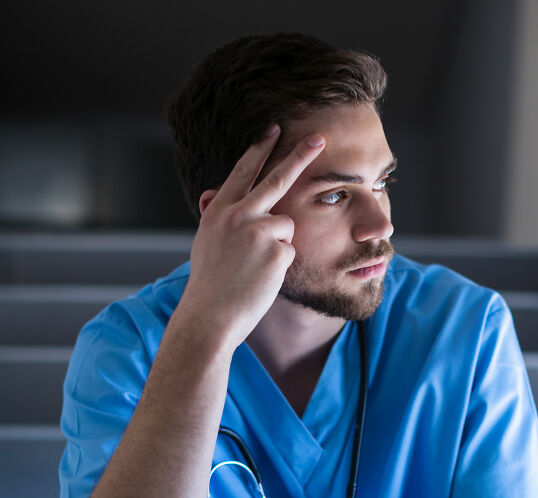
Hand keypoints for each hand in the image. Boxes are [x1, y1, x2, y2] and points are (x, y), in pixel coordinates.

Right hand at [178, 125, 325, 340]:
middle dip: (300, 156)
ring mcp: (259, 231)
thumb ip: (216, 217)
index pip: (243, 172)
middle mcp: (239, 214)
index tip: (274, 129)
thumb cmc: (209, 284)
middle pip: (277, 179)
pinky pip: (290, 251)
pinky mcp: (277, 251)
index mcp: (219, 210)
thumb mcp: (206, 242)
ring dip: (277, 245)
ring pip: (286, 226)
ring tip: (254, 268)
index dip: (260, 149)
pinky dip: (280, 266)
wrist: (210, 316)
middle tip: (319, 139)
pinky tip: (261, 278)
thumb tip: (211, 194)